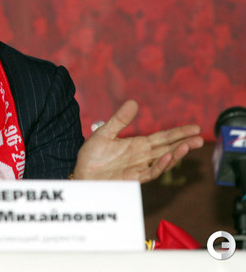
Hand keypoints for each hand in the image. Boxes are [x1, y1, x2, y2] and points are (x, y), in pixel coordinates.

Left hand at [71, 100, 203, 182]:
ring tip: (189, 145)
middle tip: (200, 138)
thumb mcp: (105, 133)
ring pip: (163, 161)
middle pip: (168, 149)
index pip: (163, 137)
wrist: (82, 175)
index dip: (178, 133)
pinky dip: (160, 165)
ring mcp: (139, 168)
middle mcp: (142, 156)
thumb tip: (134, 102)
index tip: (195, 128)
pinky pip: (150, 172)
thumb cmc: (92, 156)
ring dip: (176, 154)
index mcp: (137, 145)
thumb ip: (120, 120)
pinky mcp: (133, 179)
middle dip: (184, 143)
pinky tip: (168, 157)